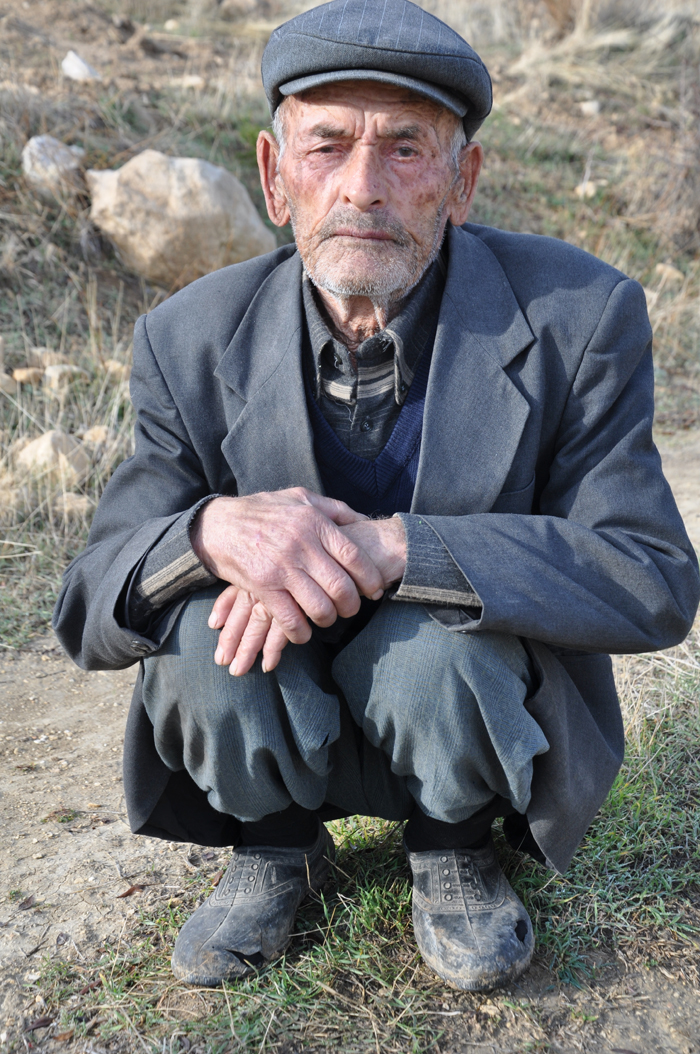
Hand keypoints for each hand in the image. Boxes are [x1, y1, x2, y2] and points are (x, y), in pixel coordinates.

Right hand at [207, 517, 406, 676]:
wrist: (218, 524)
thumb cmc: (263, 511)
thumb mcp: (300, 497)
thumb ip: (335, 508)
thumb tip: (365, 521)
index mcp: (314, 523)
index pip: (354, 556)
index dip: (370, 577)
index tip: (375, 590)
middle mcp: (301, 545)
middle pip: (341, 586)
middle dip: (352, 605)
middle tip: (351, 609)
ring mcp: (281, 568)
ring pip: (319, 606)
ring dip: (328, 619)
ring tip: (327, 618)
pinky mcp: (263, 587)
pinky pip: (290, 619)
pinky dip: (301, 632)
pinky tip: (303, 632)